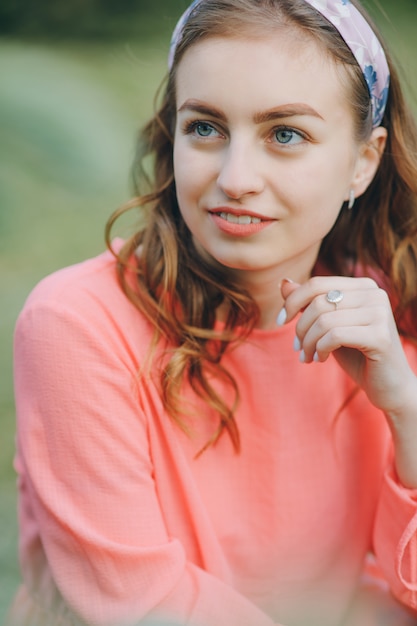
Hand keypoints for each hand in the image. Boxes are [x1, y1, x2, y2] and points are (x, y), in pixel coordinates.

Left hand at [279, 276, 415, 416]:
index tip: (280, 322)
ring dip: (308, 342)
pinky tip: (320, 359)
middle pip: (318, 302)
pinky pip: (335, 336)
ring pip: (324, 320)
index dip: (292, 302)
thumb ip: (309, 304)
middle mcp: (375, 294)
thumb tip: (284, 283)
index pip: (316, 284)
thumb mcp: (328, 326)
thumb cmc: (357, 355)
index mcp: (363, 286)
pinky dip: (320, 349)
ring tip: (307, 357)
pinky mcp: (380, 336)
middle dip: (300, 328)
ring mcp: (380, 313)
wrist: (388, 387)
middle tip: (298, 349)